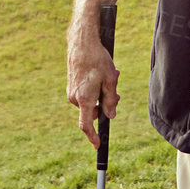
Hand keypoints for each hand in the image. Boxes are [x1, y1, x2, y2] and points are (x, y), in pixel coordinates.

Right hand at [66, 30, 118, 149]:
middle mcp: (75, 98)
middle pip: (93, 111)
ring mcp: (72, 92)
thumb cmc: (97, 60)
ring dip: (103, 94)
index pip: (86, 125)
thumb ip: (110, 101)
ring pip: (91, 101)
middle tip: (117, 93)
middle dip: (106, 105)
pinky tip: (102, 74)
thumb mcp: (110, 81)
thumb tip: (110, 116)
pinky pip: (86, 94)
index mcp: (84, 99)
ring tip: (112, 76)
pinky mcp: (72, 85)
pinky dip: (96, 89)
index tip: (98, 145)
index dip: (92, 137)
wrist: (82, 42)